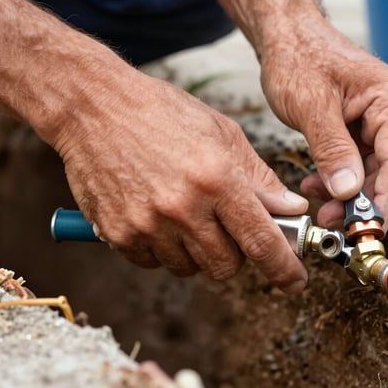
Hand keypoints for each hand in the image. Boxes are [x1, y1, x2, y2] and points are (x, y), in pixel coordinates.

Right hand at [52, 70, 308, 291]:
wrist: (93, 107)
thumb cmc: (161, 111)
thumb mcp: (222, 133)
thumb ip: (258, 177)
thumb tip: (291, 209)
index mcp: (217, 179)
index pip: (261, 241)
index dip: (283, 268)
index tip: (294, 280)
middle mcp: (183, 207)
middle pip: (225, 267)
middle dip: (234, 254)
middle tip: (225, 227)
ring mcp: (147, 224)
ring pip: (189, 268)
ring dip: (195, 251)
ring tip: (183, 211)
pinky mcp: (118, 234)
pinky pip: (153, 263)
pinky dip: (161, 248)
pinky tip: (156, 214)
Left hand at [259, 13, 387, 227]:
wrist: (289, 35)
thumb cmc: (299, 57)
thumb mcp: (310, 105)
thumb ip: (332, 149)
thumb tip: (349, 191)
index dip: (386, 201)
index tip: (370, 230)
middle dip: (366, 203)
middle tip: (335, 224)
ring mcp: (384, 121)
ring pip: (377, 173)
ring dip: (350, 196)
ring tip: (321, 209)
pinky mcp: (368, 128)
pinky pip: (362, 165)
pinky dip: (342, 180)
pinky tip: (317, 187)